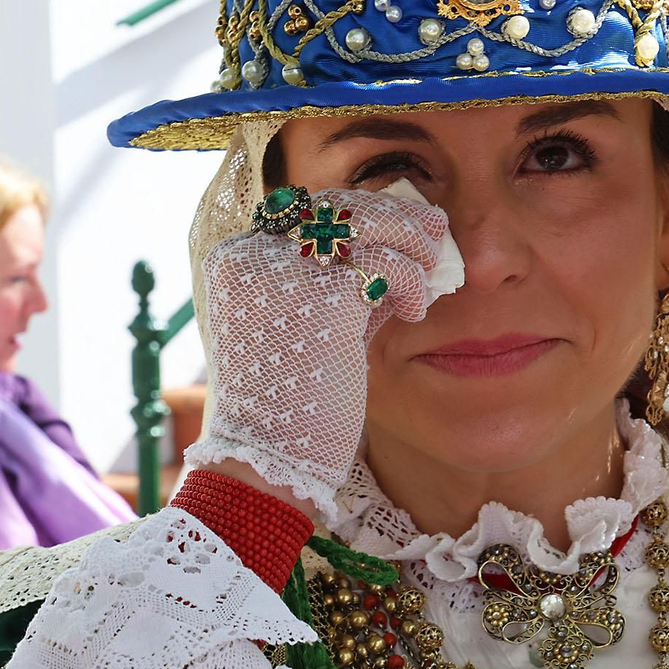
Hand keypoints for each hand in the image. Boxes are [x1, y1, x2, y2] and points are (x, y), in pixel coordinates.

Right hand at [185, 187, 451, 519]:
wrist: (269, 462)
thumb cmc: (289, 407)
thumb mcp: (303, 328)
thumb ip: (331, 285)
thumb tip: (388, 253)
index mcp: (236, 261)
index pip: (306, 212)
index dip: (359, 215)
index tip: (397, 226)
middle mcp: (254, 256)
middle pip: (335, 206)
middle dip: (392, 215)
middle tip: (431, 230)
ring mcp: (284, 272)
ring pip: (365, 222)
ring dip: (409, 240)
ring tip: (430, 270)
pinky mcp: (323, 298)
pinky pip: (386, 264)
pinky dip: (410, 279)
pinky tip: (415, 306)